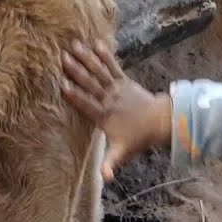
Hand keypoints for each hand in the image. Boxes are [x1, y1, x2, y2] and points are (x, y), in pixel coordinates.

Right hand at [61, 41, 171, 180]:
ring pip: (99, 71)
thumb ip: (111, 164)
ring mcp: (116, 88)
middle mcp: (109, 99)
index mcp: (104, 116)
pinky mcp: (124, 81)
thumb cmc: (137, 138)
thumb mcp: (122, 152)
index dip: (75, 95)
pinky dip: (105, 55)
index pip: (87, 104)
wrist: (160, 123)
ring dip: (86, 58)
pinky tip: (96, 43)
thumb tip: (106, 179)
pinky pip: (113, 66)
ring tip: (73, 44)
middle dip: (77, 70)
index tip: (62, 85)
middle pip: (90, 83)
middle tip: (62, 57)